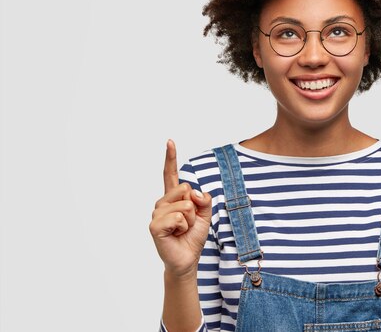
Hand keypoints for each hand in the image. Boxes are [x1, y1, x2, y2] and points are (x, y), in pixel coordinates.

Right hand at [149, 139, 212, 277]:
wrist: (187, 258)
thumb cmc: (193, 236)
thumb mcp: (205, 214)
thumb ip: (203, 199)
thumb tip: (194, 193)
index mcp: (174, 197)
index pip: (171, 174)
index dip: (170, 157)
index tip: (170, 141)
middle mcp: (162, 202)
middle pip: (186, 188)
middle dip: (195, 207)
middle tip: (188, 223)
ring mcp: (157, 213)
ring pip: (185, 205)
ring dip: (190, 220)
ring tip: (182, 230)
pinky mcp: (154, 225)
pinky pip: (178, 217)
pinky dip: (183, 227)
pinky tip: (176, 234)